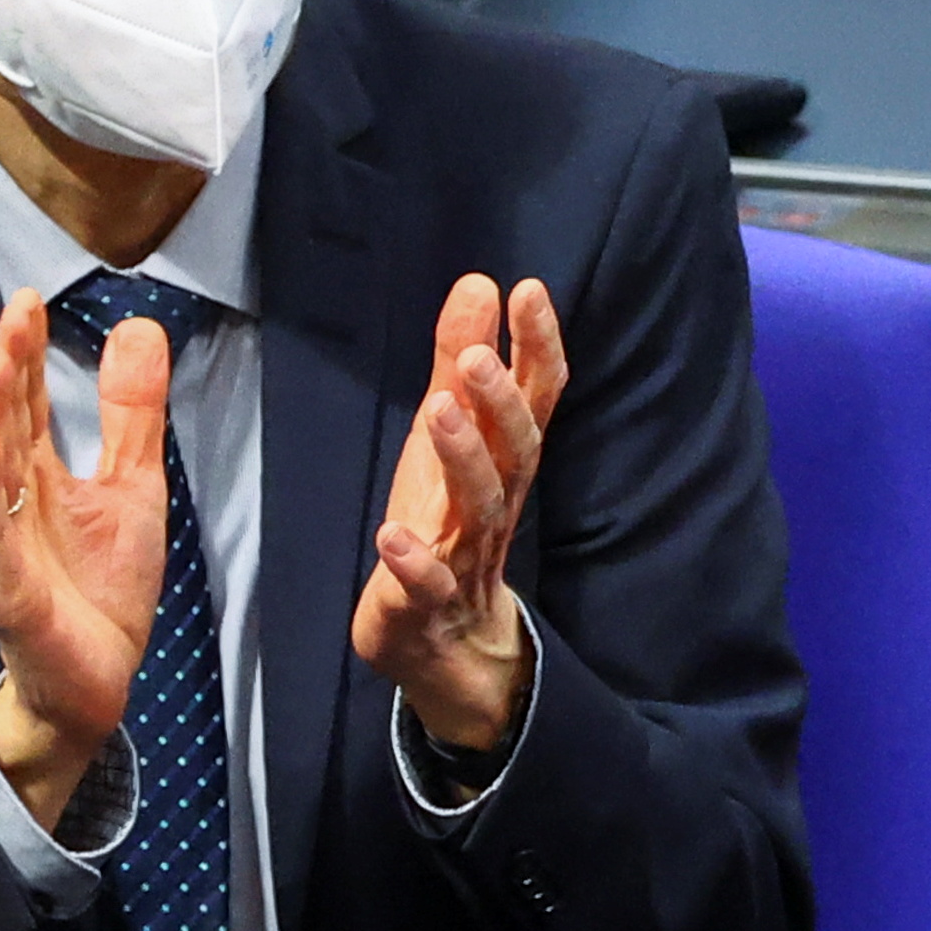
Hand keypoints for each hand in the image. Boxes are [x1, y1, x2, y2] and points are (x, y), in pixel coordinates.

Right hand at [0, 291, 172, 826]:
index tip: (28, 299)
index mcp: (35, 476)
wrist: (97, 680)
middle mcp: (8, 503)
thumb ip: (131, 414)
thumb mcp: (133, 485)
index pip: (25, 402)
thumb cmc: (100, 586)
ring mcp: (2, 546)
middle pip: (0, 424)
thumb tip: (139, 328)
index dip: (24, 353)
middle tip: (13, 315)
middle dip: (4, 370)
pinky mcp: (8, 592)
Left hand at [352, 274, 566, 753]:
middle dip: (500, 402)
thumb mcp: (447, 439)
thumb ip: (459, 366)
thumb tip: (479, 282)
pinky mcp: (427, 607)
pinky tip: (392, 537)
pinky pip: (429, 587)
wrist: (449, 648)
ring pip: (479, 508)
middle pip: (515, 450)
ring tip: (439, 412)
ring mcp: (465, 557)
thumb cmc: (447, 528)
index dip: (538, 347)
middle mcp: (494, 504)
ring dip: (462, 460)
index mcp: (502, 461)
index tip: (530, 290)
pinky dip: (415, 564)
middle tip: (480, 354)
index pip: (536, 399)